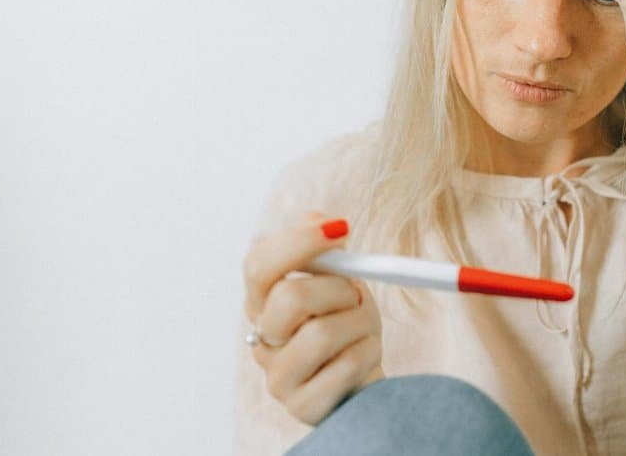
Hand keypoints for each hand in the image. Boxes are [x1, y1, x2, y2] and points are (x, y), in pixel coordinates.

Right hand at [242, 211, 384, 425]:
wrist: (362, 379)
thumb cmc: (348, 326)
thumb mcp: (341, 282)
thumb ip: (327, 253)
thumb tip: (323, 220)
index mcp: (263, 301)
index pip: (258, 265)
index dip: (298, 242)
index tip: (341, 229)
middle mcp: (262, 337)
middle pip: (289, 298)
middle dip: (338, 289)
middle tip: (356, 294)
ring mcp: (277, 376)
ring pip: (321, 333)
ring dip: (359, 323)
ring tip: (363, 328)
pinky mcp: (300, 405)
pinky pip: (343, 367)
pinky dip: (367, 353)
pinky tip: (365, 355)